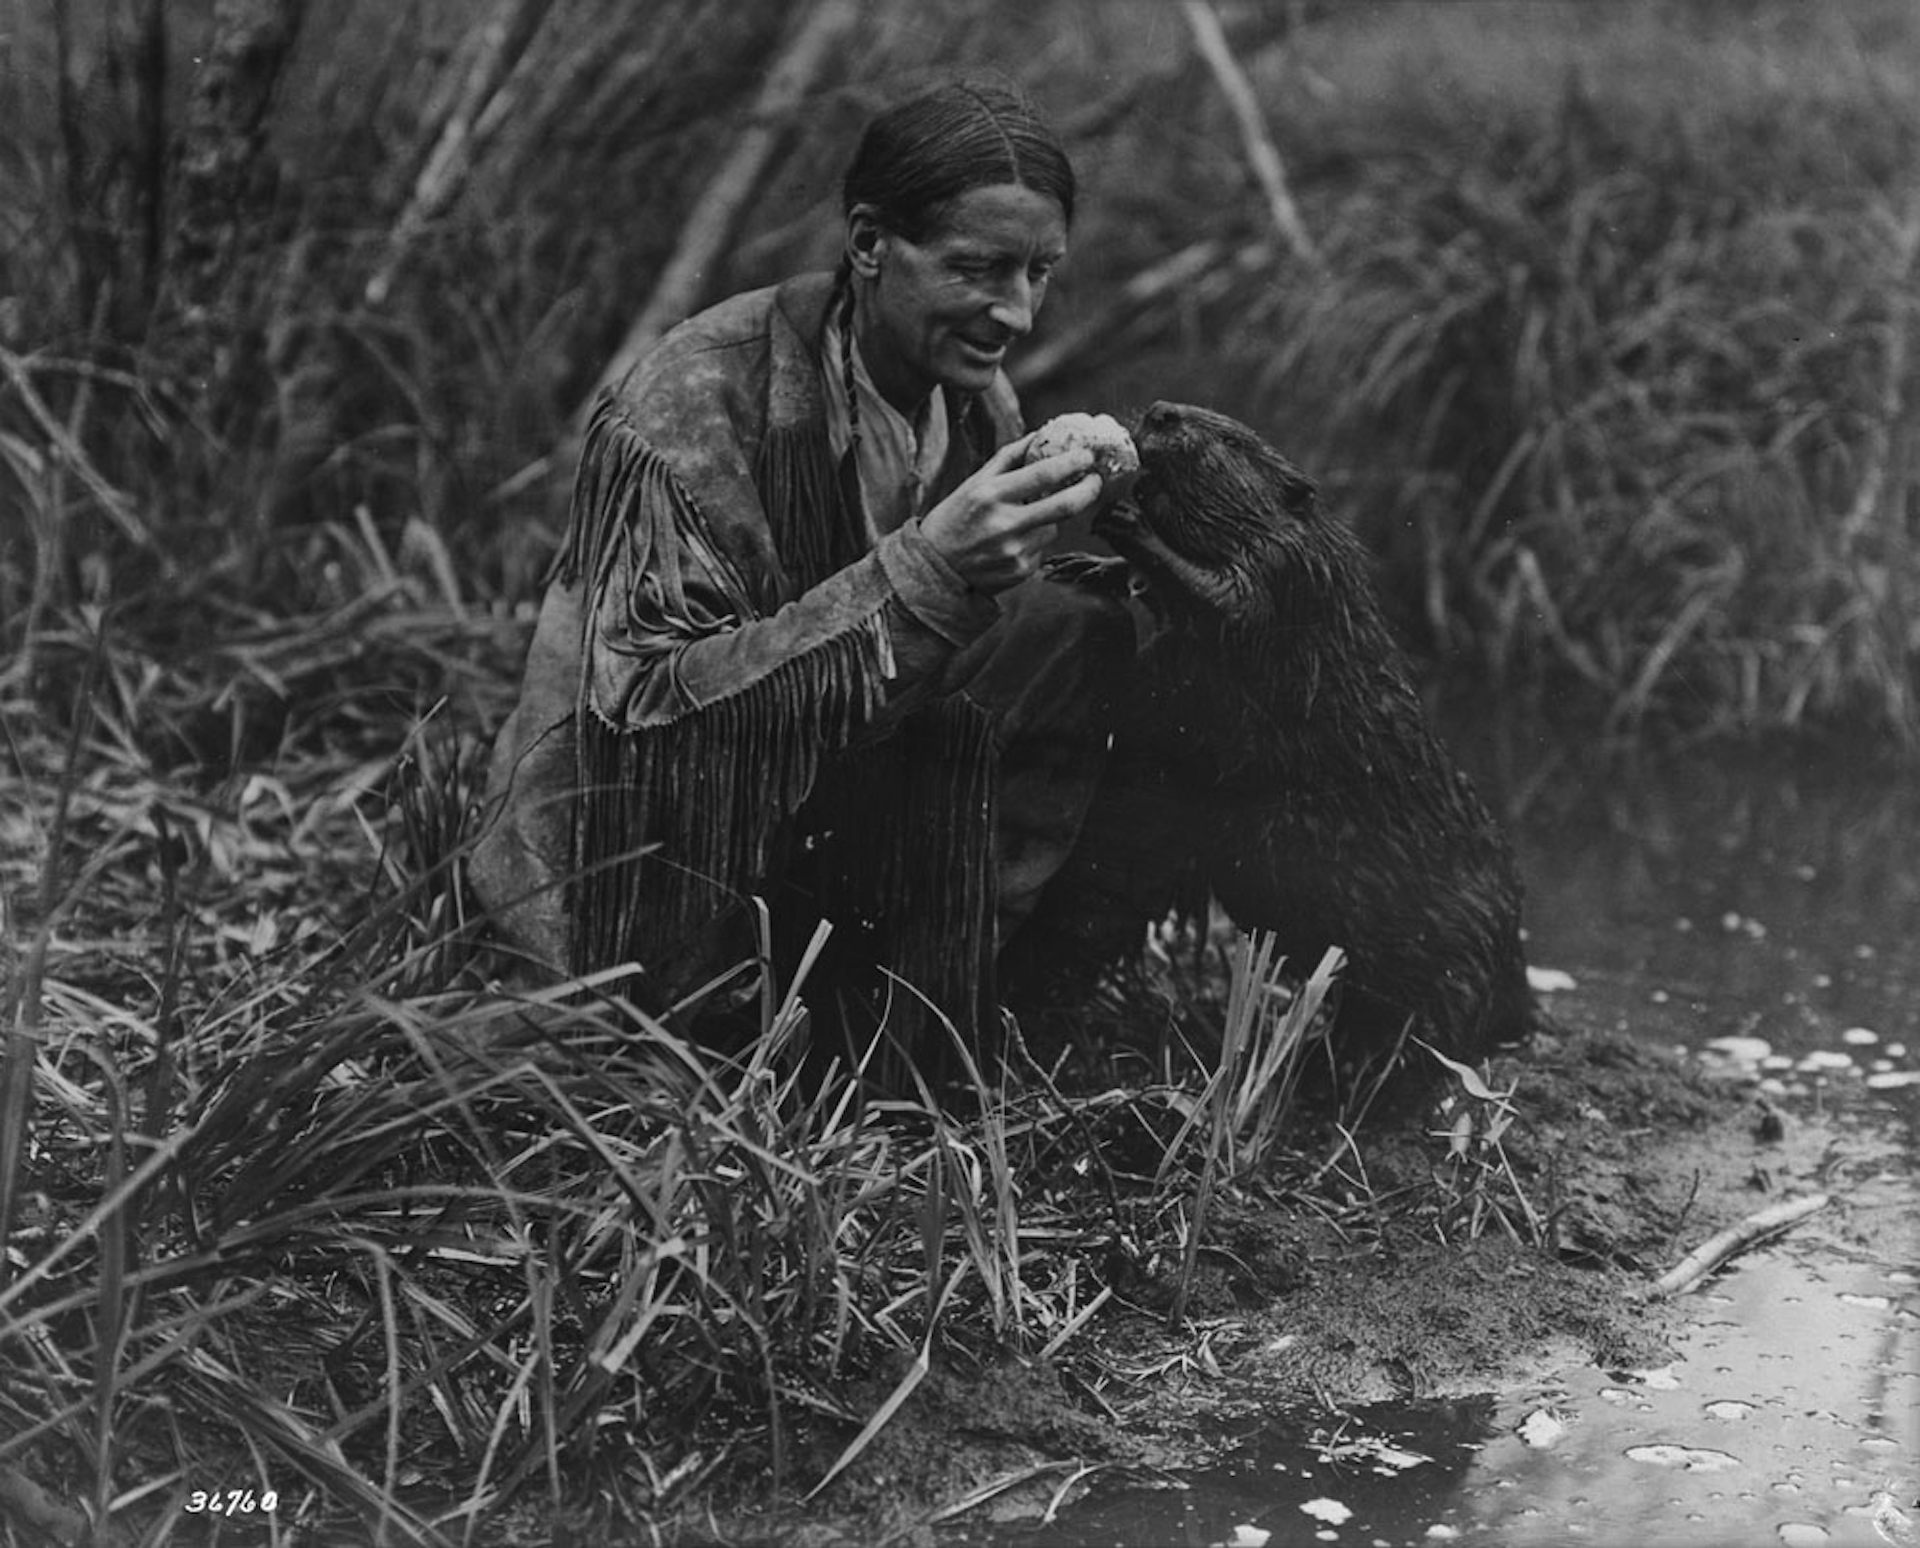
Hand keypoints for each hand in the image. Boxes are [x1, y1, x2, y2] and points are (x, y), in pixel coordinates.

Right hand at [919, 436, 1104, 593]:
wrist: (935, 570)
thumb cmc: (955, 519)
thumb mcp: (973, 483)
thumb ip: (1008, 458)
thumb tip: (1041, 435)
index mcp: (990, 495)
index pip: (1042, 475)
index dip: (1072, 463)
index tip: (1087, 455)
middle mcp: (1004, 524)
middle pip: (1065, 505)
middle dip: (1089, 489)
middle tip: (1096, 480)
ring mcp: (1015, 551)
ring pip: (1054, 527)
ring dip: (1050, 518)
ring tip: (1023, 520)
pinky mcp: (1021, 570)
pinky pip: (1043, 549)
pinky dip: (1035, 541)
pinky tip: (1011, 543)